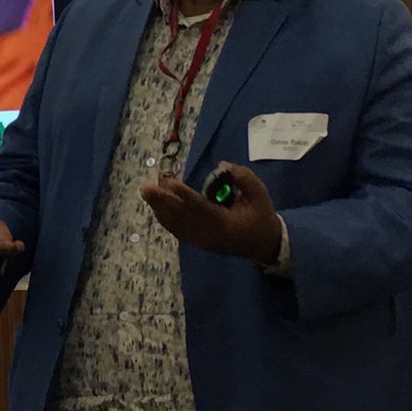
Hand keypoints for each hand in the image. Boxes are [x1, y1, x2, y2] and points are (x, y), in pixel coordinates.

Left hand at [140, 161, 281, 263]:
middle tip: (147, 188)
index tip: (171, 182)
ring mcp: (202, 241)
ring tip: (147, 192)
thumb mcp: (260, 194)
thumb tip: (222, 165)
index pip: (202, 208)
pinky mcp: (198, 242)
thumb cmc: (261, 216)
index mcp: (226, 224)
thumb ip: (244, 178)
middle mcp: (210, 235)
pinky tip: (155, 206)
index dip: (185, 195)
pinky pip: (177, 230)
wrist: (264, 244)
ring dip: (160, 208)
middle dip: (163, 201)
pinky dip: (165, 218)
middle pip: (183, 217)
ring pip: (176, 224)